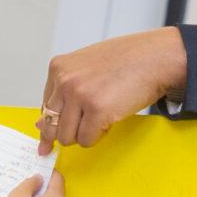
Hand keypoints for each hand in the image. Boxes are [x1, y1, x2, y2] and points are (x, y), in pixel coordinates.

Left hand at [39, 28, 187, 153]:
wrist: (155, 57)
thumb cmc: (126, 61)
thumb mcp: (87, 69)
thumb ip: (64, 93)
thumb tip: (41, 125)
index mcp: (58, 68)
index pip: (45, 108)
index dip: (58, 121)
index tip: (62, 130)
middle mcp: (64, 80)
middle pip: (52, 126)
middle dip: (70, 131)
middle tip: (89, 123)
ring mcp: (79, 95)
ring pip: (67, 137)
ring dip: (85, 134)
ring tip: (103, 116)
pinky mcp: (97, 110)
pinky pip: (87, 140)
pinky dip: (99, 136)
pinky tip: (111, 118)